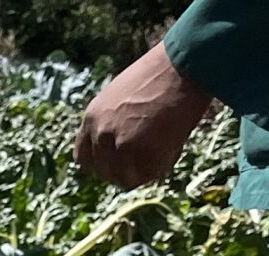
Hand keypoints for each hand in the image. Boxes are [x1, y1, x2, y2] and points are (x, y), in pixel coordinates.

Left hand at [75, 42, 216, 186]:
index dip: (102, 163)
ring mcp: (120, 146)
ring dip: (143, 169)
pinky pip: (149, 175)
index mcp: (92, 118)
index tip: (118, 160)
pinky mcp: (143, 154)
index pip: (84, 158)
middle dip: (124, 169)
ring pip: (126, 178)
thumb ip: (112, 121)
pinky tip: (173, 144)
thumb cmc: (161, 75)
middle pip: (104, 172)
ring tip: (162, 146)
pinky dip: (162, 165)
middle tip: (146, 157)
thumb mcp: (121, 96)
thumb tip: (117, 147)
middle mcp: (101, 134)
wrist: (184, 64)